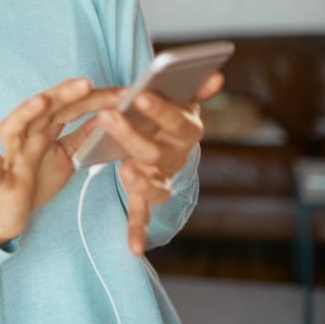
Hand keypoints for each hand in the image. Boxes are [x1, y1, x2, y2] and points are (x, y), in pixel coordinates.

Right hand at [0, 78, 121, 245]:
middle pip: (43, 109)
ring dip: (25, 113)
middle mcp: (26, 136)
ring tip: (42, 101)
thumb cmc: (38, 179)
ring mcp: (12, 157)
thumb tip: (107, 116)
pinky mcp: (2, 182)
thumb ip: (83, 136)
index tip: (121, 93)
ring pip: (13, 129)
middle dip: (63, 94)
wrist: (11, 210)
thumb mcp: (68, 156)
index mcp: (44, 128)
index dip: (93, 98)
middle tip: (87, 83)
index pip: (69, 106)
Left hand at [96, 72, 224, 254]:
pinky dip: (139, 231)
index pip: (178, 120)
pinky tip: (136, 248)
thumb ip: (195, 87)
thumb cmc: (168, 113)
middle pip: (155, 151)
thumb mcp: (181, 97)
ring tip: (125, 172)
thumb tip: (216, 75)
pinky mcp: (148, 194)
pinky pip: (143, 214)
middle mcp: (177, 157)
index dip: (161, 109)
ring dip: (140, 182)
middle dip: (131, 135)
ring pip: (153, 184)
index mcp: (186, 130)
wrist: (168, 139)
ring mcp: (163, 177)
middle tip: (108, 117)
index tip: (141, 95)